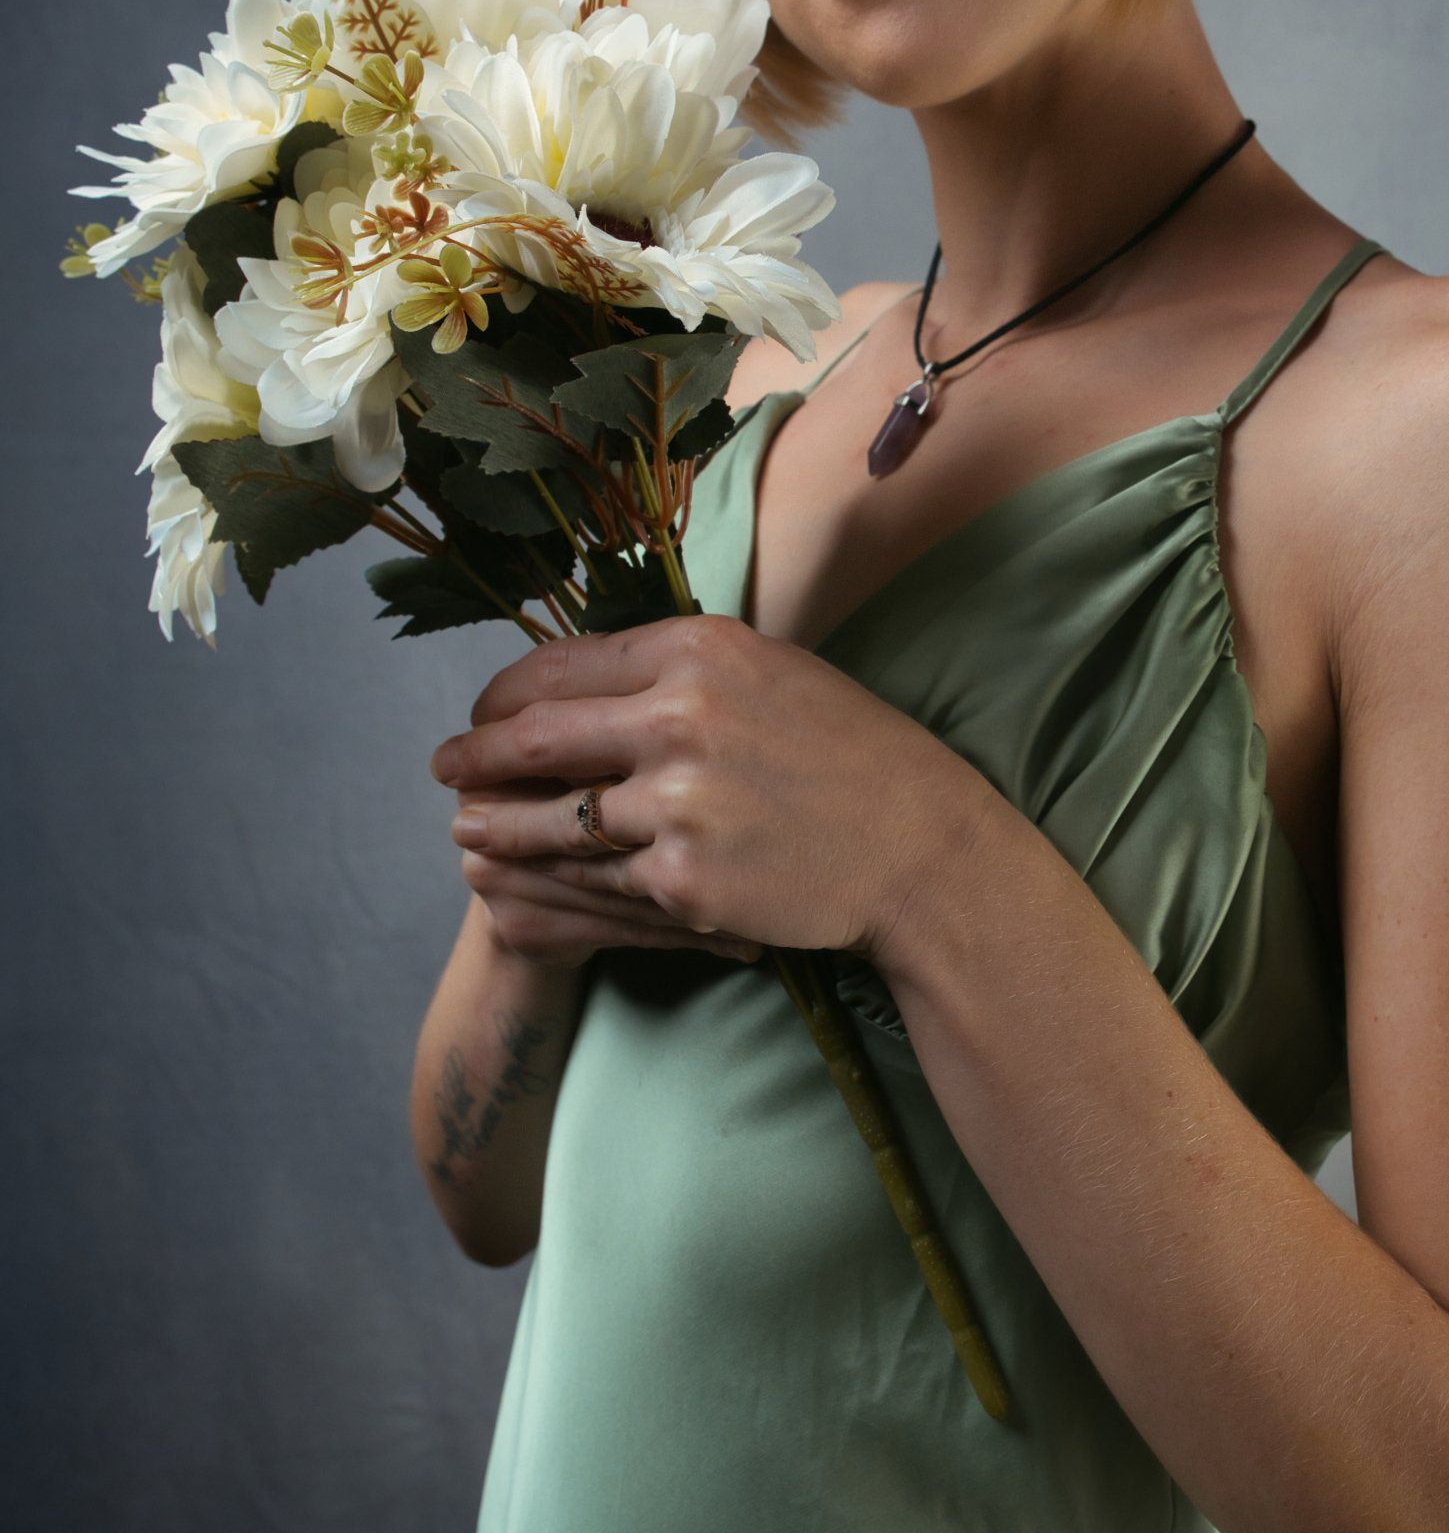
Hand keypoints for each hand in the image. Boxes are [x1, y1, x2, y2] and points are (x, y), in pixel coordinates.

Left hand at [428, 613, 993, 968]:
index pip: (559, 666)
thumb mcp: (772, 673)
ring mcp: (676, 802)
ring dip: (496, 827)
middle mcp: (678, 716)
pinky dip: (560, 883)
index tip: (482, 713)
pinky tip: (534, 883)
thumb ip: (680, 671)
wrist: (920, 847)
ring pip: (549, 819)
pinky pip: (597, 880)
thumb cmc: (853, 756)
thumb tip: (590, 681)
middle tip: (443, 770)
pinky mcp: (681, 878)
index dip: (502, 696)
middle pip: (533, 738)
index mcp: (697, 648)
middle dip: (473, 757)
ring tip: (467, 831)